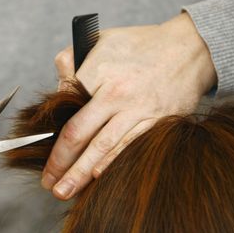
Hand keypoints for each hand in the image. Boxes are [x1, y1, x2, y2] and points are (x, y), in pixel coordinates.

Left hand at [43, 12, 216, 198]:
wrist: (190, 48)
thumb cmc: (139, 45)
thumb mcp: (99, 40)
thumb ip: (70, 61)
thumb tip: (58, 92)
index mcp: (99, 75)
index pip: (68, 112)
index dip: (54, 139)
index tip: (44, 154)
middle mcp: (118, 96)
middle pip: (81, 137)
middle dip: (61, 165)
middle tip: (49, 185)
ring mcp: (140, 111)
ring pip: (105, 149)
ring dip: (82, 174)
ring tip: (66, 192)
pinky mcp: (159, 122)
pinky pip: (131, 148)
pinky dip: (113, 165)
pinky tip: (98, 180)